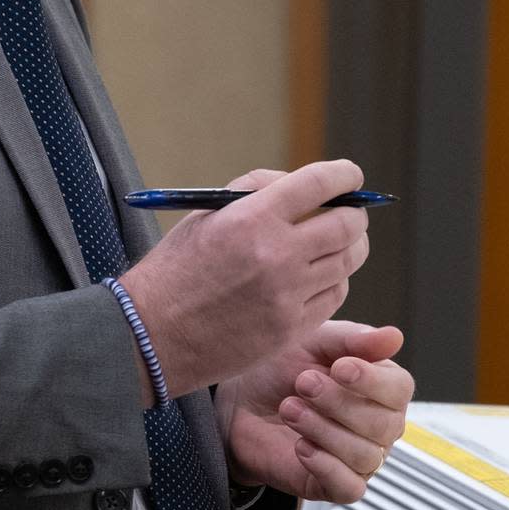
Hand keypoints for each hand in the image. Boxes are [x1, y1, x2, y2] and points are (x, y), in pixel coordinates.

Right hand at [122, 159, 369, 398]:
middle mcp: (277, 255)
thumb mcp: (204, 215)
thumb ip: (254, 191)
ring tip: (338, 242)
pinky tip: (320, 275)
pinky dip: (335, 280)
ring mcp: (288, 296)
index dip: (344, 175)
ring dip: (350, 246)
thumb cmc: (175, 269)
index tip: (350, 175)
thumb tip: (301, 184)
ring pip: (347, 261)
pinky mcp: (292, 329)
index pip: (319, 184)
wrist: (153, 334)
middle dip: (355, 212)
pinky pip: (335, 296)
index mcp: (252, 219)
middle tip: (349, 211)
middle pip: (347, 224)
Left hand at [217, 320, 412, 501]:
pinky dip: (324, 465)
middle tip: (303, 383)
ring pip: (364, 455)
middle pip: (383, 424)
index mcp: (381, 387)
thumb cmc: (282, 369)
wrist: (242, 402)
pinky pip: (350, 487)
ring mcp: (361, 458)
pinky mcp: (337, 485)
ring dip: (322, 429)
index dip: (372, 380)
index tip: (339, 368)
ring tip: (289, 409)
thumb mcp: (313, 342)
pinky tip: (300, 446)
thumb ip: (353, 339)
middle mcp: (379, 425)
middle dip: (338, 402)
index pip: (399, 389)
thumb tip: (394, 336)